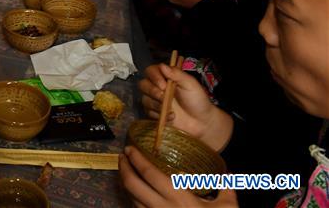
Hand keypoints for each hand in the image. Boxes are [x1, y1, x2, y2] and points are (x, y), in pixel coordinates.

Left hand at [120, 146, 237, 207]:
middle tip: (122, 157)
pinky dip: (132, 200)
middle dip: (123, 168)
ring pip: (131, 199)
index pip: (150, 173)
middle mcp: (161, 207)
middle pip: (132, 185)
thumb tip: (228, 174)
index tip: (129, 148)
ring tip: (126, 171)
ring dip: (125, 183)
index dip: (136, 159)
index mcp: (178, 198)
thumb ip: (226, 188)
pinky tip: (135, 193)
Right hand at [139, 63, 233, 150]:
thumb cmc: (197, 100)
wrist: (201, 122)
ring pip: (145, 99)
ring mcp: (154, 100)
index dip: (154, 77)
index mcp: (166, 77)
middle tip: (163, 98)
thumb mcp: (190, 84)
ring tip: (172, 111)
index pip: (151, 71)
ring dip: (157, 105)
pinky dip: (159, 115)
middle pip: (143, 84)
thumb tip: (162, 66)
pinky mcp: (154, 113)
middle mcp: (157, 87)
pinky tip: (171, 118)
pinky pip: (148, 112)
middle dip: (152, 91)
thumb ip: (177, 74)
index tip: (163, 85)